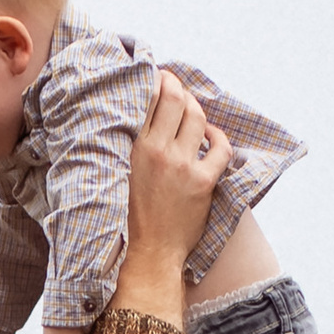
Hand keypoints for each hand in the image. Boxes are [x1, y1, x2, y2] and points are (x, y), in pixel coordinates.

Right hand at [115, 70, 232, 317]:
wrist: (145, 256)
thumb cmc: (125, 221)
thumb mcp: (111, 178)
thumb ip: (118, 149)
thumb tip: (118, 125)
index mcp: (132, 148)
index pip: (151, 97)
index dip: (159, 80)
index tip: (159, 77)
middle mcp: (158, 151)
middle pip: (177, 98)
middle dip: (179, 87)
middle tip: (177, 88)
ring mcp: (183, 166)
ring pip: (198, 117)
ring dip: (197, 109)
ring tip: (192, 111)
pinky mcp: (204, 182)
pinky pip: (222, 148)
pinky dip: (219, 138)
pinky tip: (212, 138)